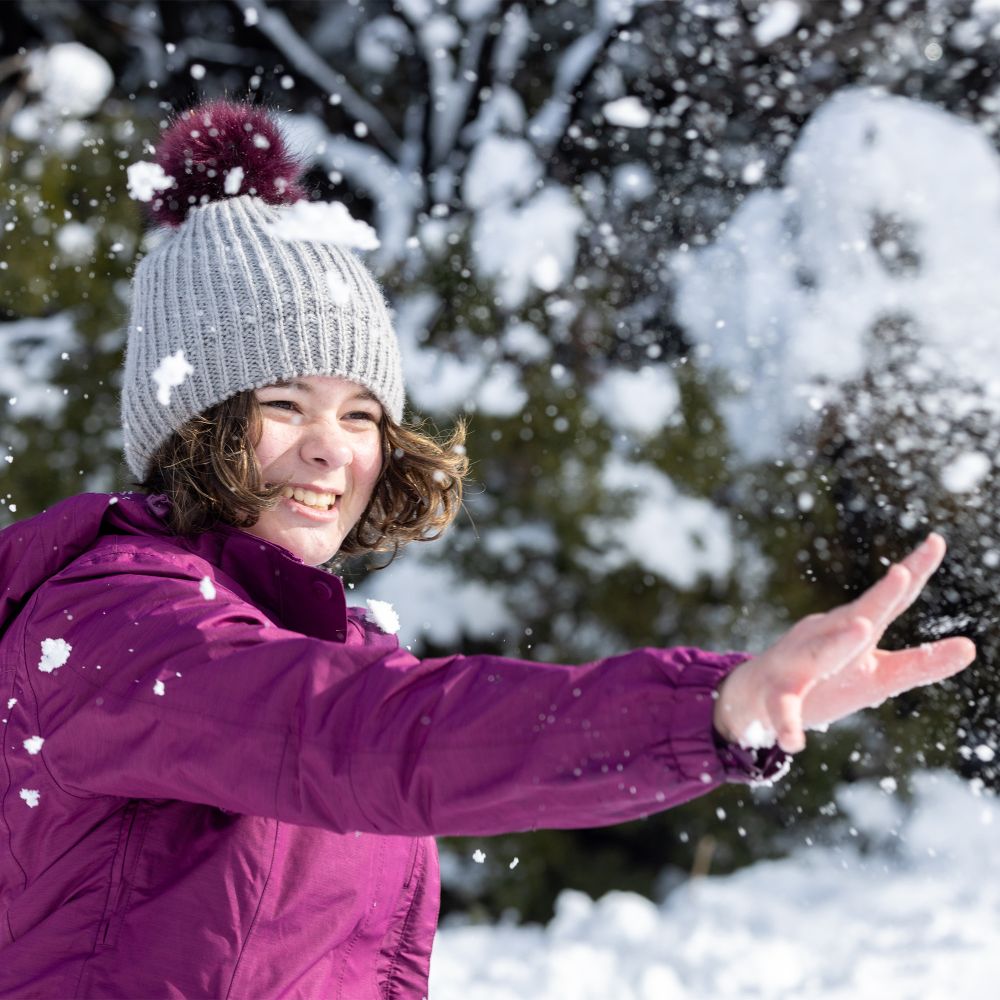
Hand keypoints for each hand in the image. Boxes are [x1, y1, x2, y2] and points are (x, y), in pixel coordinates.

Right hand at [713, 534, 975, 753]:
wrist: (756, 696)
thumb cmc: (825, 681)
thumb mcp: (879, 675)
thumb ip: (921, 663)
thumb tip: (972, 647)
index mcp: (855, 633)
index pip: (891, 601)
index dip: (915, 572)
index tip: (937, 541)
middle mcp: (827, 639)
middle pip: (856, 618)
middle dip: (880, 598)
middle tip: (903, 575)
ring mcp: (800, 665)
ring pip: (818, 654)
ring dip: (837, 642)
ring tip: (861, 630)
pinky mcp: (778, 696)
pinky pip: (783, 711)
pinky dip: (787, 723)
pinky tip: (795, 741)